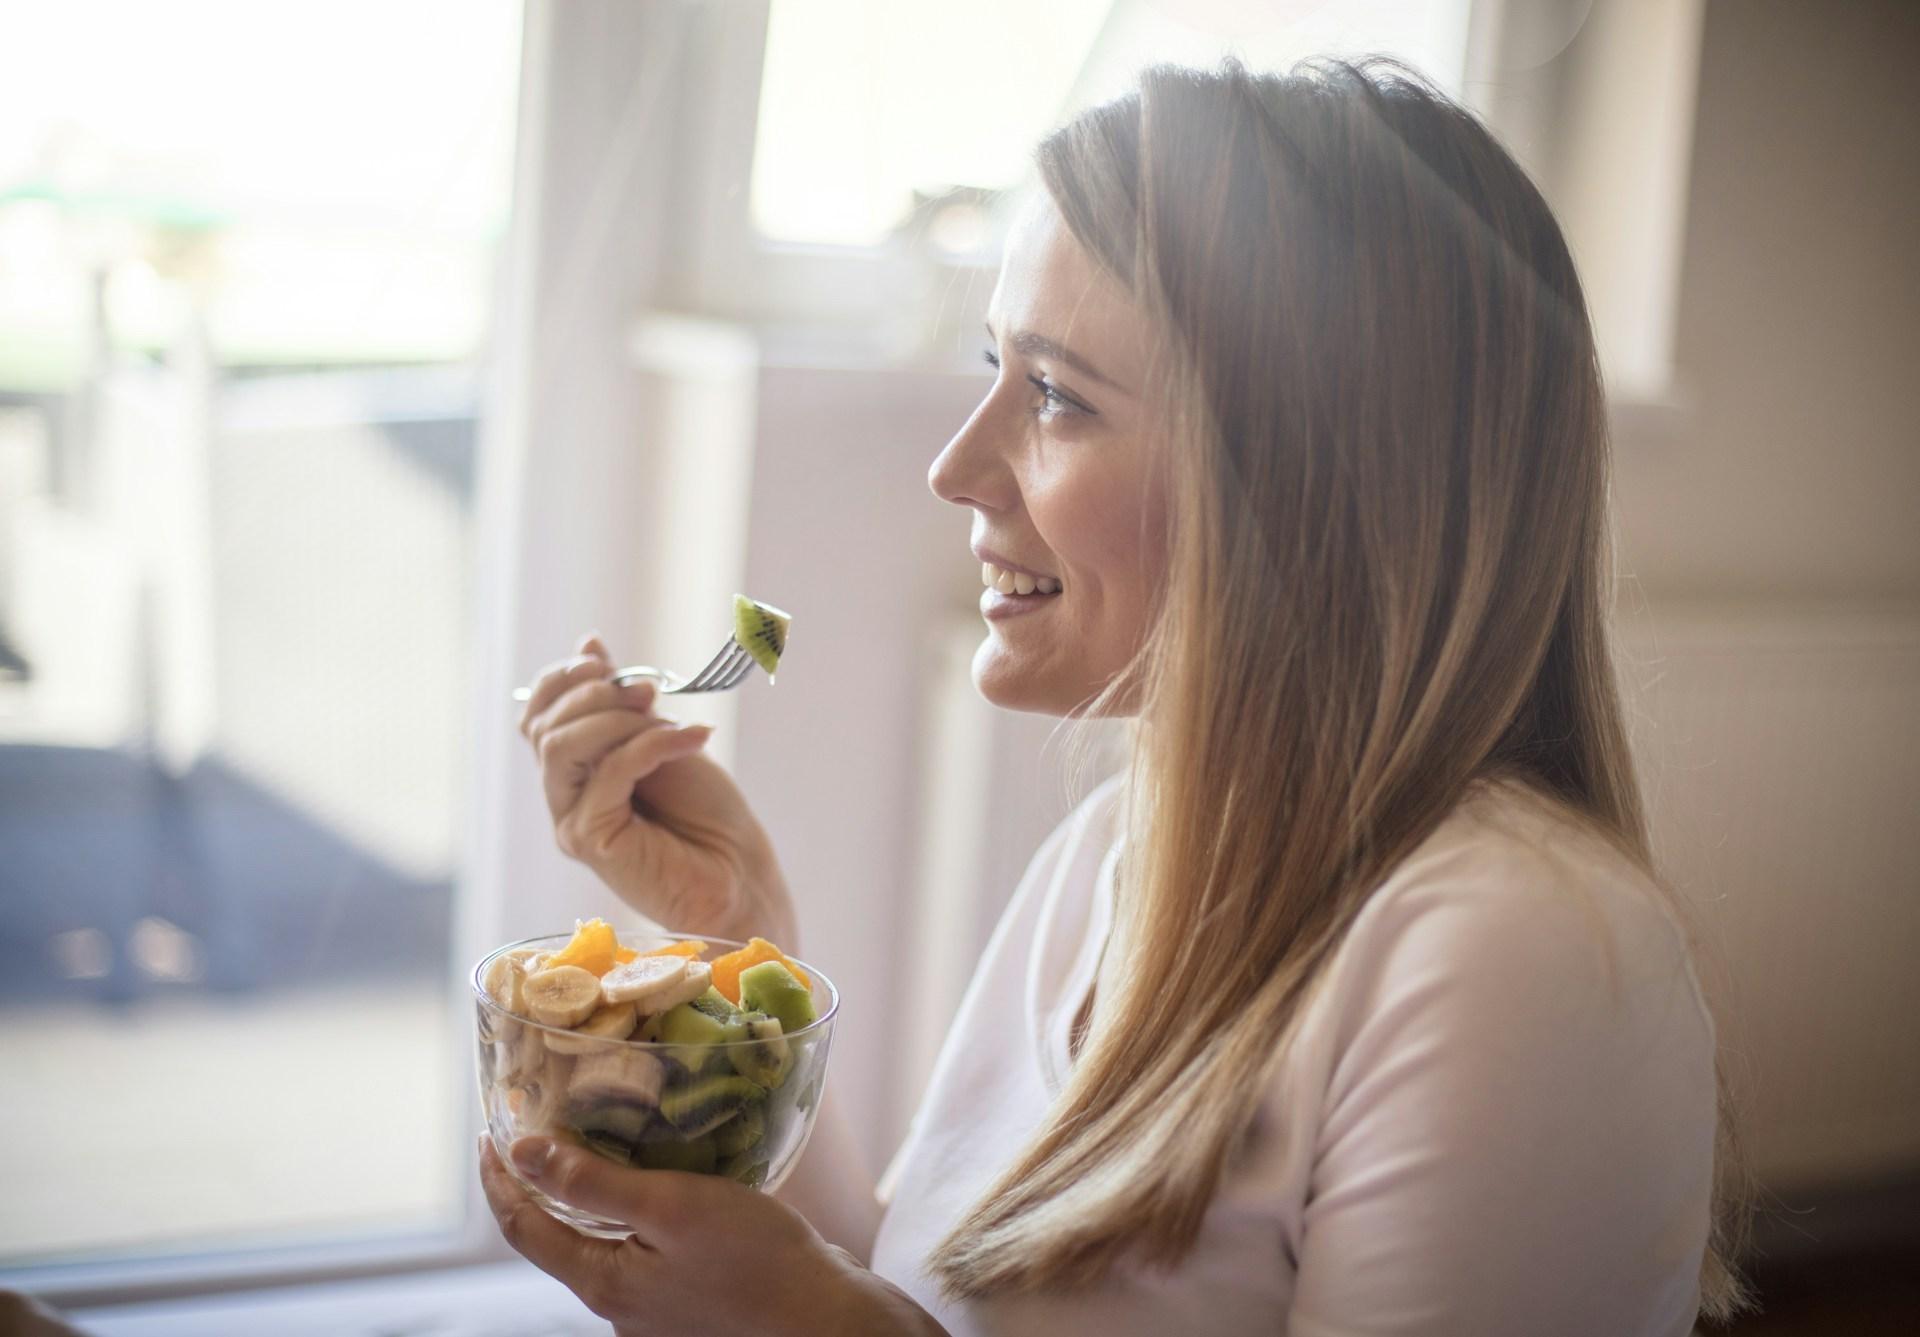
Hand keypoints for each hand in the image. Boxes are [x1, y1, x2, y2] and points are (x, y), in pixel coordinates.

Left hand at [480, 1136, 945, 1336]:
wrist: (826, 1317)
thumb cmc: (757, 1260)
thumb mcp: (671, 1206)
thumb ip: (593, 1184)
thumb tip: (521, 1155)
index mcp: (603, 1283)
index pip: (524, 1228)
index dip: (499, 1178)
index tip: (488, 1132)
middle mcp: (620, 1305)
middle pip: (557, 1239)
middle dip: (538, 1184)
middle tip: (534, 1126)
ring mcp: (655, 1308)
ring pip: (601, 1244)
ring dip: (586, 1197)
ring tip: (593, 1143)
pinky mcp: (689, 1300)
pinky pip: (641, 1251)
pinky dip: (629, 1212)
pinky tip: (656, 1184)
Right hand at [519, 634, 797, 947]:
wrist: (739, 873)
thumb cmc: (704, 814)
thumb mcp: (660, 739)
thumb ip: (622, 703)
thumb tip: (588, 644)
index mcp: (574, 772)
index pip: (535, 715)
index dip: (561, 680)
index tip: (607, 664)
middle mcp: (563, 799)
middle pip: (545, 727)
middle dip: (599, 696)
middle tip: (650, 693)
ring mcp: (572, 822)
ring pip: (561, 748)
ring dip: (618, 719)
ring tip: (667, 718)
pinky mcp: (592, 842)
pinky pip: (608, 774)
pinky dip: (652, 745)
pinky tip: (694, 739)